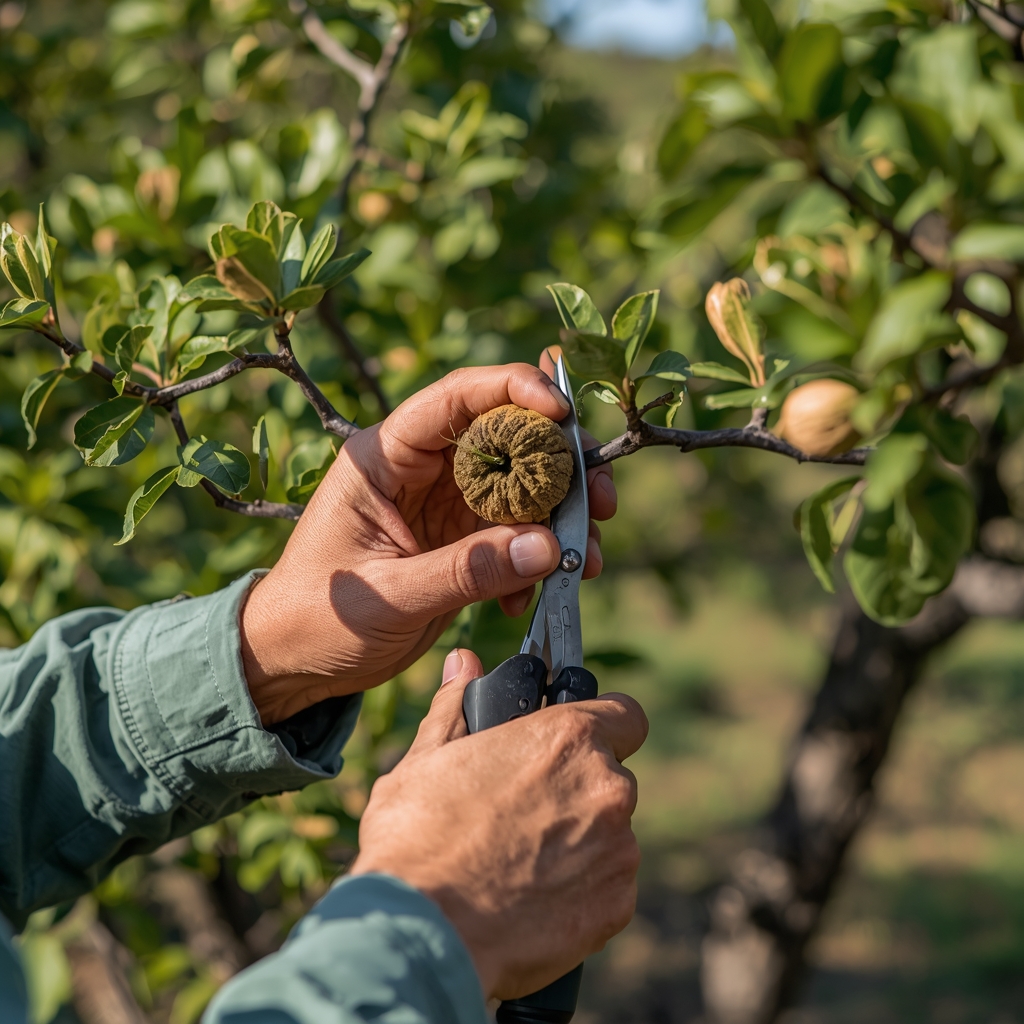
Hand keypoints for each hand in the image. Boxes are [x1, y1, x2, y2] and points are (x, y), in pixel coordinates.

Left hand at [241, 363, 615, 723]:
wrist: (293, 662)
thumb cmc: (316, 618)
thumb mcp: (388, 596)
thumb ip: (466, 572)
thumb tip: (550, 548)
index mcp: (385, 457)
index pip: (455, 399)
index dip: (513, 391)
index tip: (563, 412)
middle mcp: (421, 470)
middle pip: (506, 438)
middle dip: (562, 465)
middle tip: (602, 501)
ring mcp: (444, 505)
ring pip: (522, 488)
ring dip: (562, 519)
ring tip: (588, 559)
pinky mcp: (460, 542)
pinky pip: (516, 536)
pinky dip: (537, 560)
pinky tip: (531, 595)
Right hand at [350, 648, 647, 999]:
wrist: (421, 933)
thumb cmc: (416, 838)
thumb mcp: (427, 759)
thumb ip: (457, 707)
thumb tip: (464, 663)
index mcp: (567, 738)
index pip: (626, 715)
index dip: (603, 725)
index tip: (574, 744)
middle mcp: (606, 787)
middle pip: (610, 778)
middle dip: (576, 790)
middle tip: (523, 812)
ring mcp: (618, 850)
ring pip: (609, 834)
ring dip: (578, 841)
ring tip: (518, 862)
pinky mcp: (616, 905)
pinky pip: (608, 886)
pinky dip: (580, 890)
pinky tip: (530, 898)